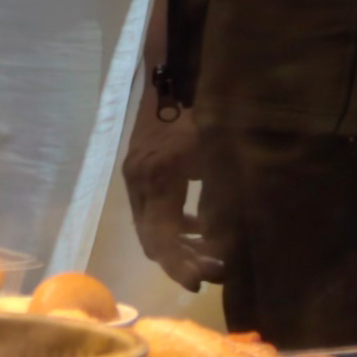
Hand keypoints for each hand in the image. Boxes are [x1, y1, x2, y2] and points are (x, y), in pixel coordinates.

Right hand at [125, 99, 226, 290]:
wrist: (176, 72)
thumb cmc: (206, 110)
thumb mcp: (222, 155)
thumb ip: (221, 200)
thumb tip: (221, 242)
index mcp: (159, 179)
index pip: (161, 237)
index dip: (179, 265)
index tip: (201, 284)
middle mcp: (138, 182)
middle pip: (151, 238)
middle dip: (182, 260)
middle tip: (216, 271)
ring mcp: (134, 175)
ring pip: (149, 225)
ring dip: (178, 244)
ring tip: (212, 256)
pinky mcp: (139, 168)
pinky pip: (151, 208)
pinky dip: (173, 223)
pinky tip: (199, 226)